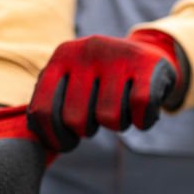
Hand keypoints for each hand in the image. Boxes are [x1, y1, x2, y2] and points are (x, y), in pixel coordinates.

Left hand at [27, 29, 187, 150]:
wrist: (152, 51)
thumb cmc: (104, 80)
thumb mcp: (73, 81)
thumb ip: (52, 104)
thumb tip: (41, 142)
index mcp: (62, 56)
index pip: (43, 110)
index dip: (54, 137)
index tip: (67, 141)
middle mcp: (87, 50)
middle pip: (76, 120)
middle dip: (87, 130)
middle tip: (97, 119)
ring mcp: (118, 55)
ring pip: (110, 118)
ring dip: (118, 125)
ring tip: (122, 110)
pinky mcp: (148, 64)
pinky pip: (140, 108)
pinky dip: (142, 121)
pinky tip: (141, 114)